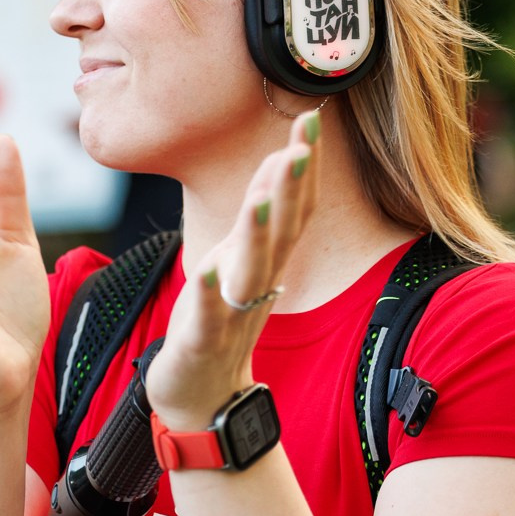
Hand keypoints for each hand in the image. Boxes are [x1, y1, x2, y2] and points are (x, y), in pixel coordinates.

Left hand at [145, 111, 321, 430]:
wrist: (202, 397)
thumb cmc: (221, 321)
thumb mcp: (243, 258)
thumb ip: (263, 210)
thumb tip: (284, 157)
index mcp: (266, 262)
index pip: (294, 209)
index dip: (304, 165)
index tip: (312, 118)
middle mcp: (258, 284)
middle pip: (282, 233)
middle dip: (292, 188)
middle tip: (303, 144)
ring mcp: (232, 314)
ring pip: (250, 271)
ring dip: (257, 235)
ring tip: (261, 198)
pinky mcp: (203, 342)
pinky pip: (208, 316)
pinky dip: (208, 291)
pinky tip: (206, 266)